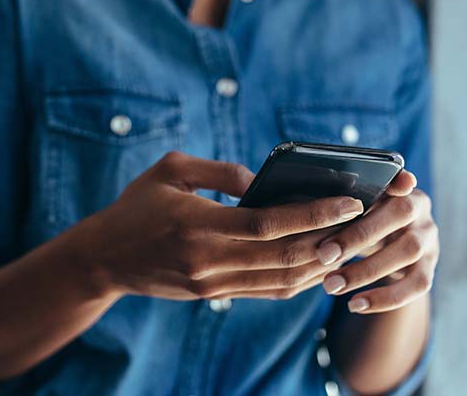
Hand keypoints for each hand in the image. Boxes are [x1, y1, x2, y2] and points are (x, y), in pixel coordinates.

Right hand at [79, 152, 364, 300]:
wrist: (103, 259)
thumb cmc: (136, 206)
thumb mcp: (170, 171)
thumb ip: (220, 171)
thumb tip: (263, 182)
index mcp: (197, 225)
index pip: (269, 224)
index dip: (314, 213)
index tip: (349, 200)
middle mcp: (208, 260)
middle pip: (284, 256)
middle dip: (329, 240)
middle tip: (363, 221)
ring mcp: (212, 283)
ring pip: (281, 279)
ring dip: (320, 263)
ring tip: (348, 241)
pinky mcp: (213, 295)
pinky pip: (266, 291)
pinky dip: (298, 279)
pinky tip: (317, 262)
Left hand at [315, 170, 438, 313]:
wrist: (388, 245)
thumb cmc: (356, 219)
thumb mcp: (346, 207)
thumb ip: (333, 201)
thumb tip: (297, 203)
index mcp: (398, 185)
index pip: (397, 178)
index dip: (391, 181)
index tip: (366, 192)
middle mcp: (420, 208)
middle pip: (400, 214)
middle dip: (358, 235)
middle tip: (322, 254)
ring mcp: (429, 238)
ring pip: (408, 252)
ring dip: (366, 270)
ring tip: (330, 285)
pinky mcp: (430, 268)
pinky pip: (416, 285)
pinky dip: (385, 298)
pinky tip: (354, 305)